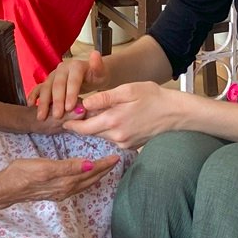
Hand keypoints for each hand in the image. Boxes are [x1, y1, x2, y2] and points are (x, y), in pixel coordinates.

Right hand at [0, 154, 122, 206]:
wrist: (8, 188)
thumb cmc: (24, 173)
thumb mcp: (46, 167)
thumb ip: (69, 167)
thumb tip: (91, 165)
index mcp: (67, 181)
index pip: (92, 171)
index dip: (105, 164)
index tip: (116, 156)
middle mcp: (67, 189)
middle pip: (91, 178)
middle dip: (104, 170)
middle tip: (116, 160)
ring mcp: (61, 192)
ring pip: (85, 183)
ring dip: (97, 176)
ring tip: (105, 168)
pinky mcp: (56, 192)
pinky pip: (78, 186)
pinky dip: (86, 180)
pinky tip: (85, 177)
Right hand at [30, 50, 108, 124]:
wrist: (90, 74)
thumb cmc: (96, 76)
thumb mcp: (101, 72)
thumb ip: (98, 66)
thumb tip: (95, 53)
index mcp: (75, 66)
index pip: (72, 80)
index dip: (70, 93)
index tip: (70, 108)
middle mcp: (62, 68)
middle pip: (57, 84)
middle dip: (56, 101)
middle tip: (57, 116)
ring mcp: (54, 74)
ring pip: (46, 87)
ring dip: (43, 102)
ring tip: (41, 116)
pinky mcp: (48, 81)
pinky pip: (39, 87)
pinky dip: (34, 95)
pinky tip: (30, 104)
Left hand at [63, 81, 181, 149]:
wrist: (175, 112)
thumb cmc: (152, 96)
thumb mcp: (127, 90)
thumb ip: (103, 98)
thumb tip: (84, 104)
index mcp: (113, 121)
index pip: (83, 128)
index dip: (71, 123)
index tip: (63, 117)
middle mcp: (116, 136)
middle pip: (91, 132)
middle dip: (83, 122)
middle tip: (77, 110)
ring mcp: (124, 143)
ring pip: (102, 134)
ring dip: (97, 125)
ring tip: (97, 111)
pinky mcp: (131, 146)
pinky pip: (113, 137)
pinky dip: (109, 128)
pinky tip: (116, 117)